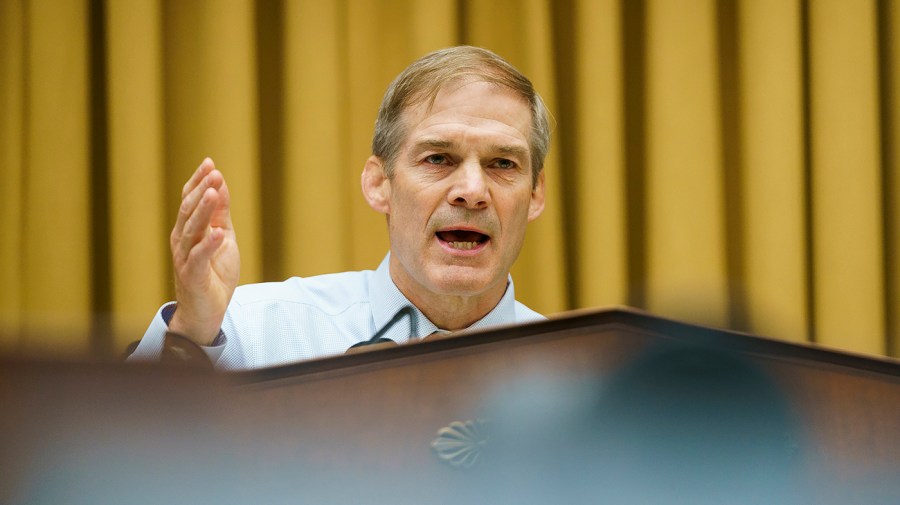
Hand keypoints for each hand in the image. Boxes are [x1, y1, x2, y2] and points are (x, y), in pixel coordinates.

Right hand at [168, 158, 239, 344]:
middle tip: (213, 173)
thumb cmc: (213, 273)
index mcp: (188, 230)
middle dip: (201, 191)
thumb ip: (221, 214)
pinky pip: (199, 258)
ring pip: (192, 230)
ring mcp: (185, 258)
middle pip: (189, 211)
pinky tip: (219, 233)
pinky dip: (209, 245)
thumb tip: (221, 185)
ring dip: (203, 211)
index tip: (209, 163)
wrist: (207, 311)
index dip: (198, 182)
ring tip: (213, 193)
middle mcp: (182, 241)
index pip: (190, 201)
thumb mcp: (223, 238)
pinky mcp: (192, 276)